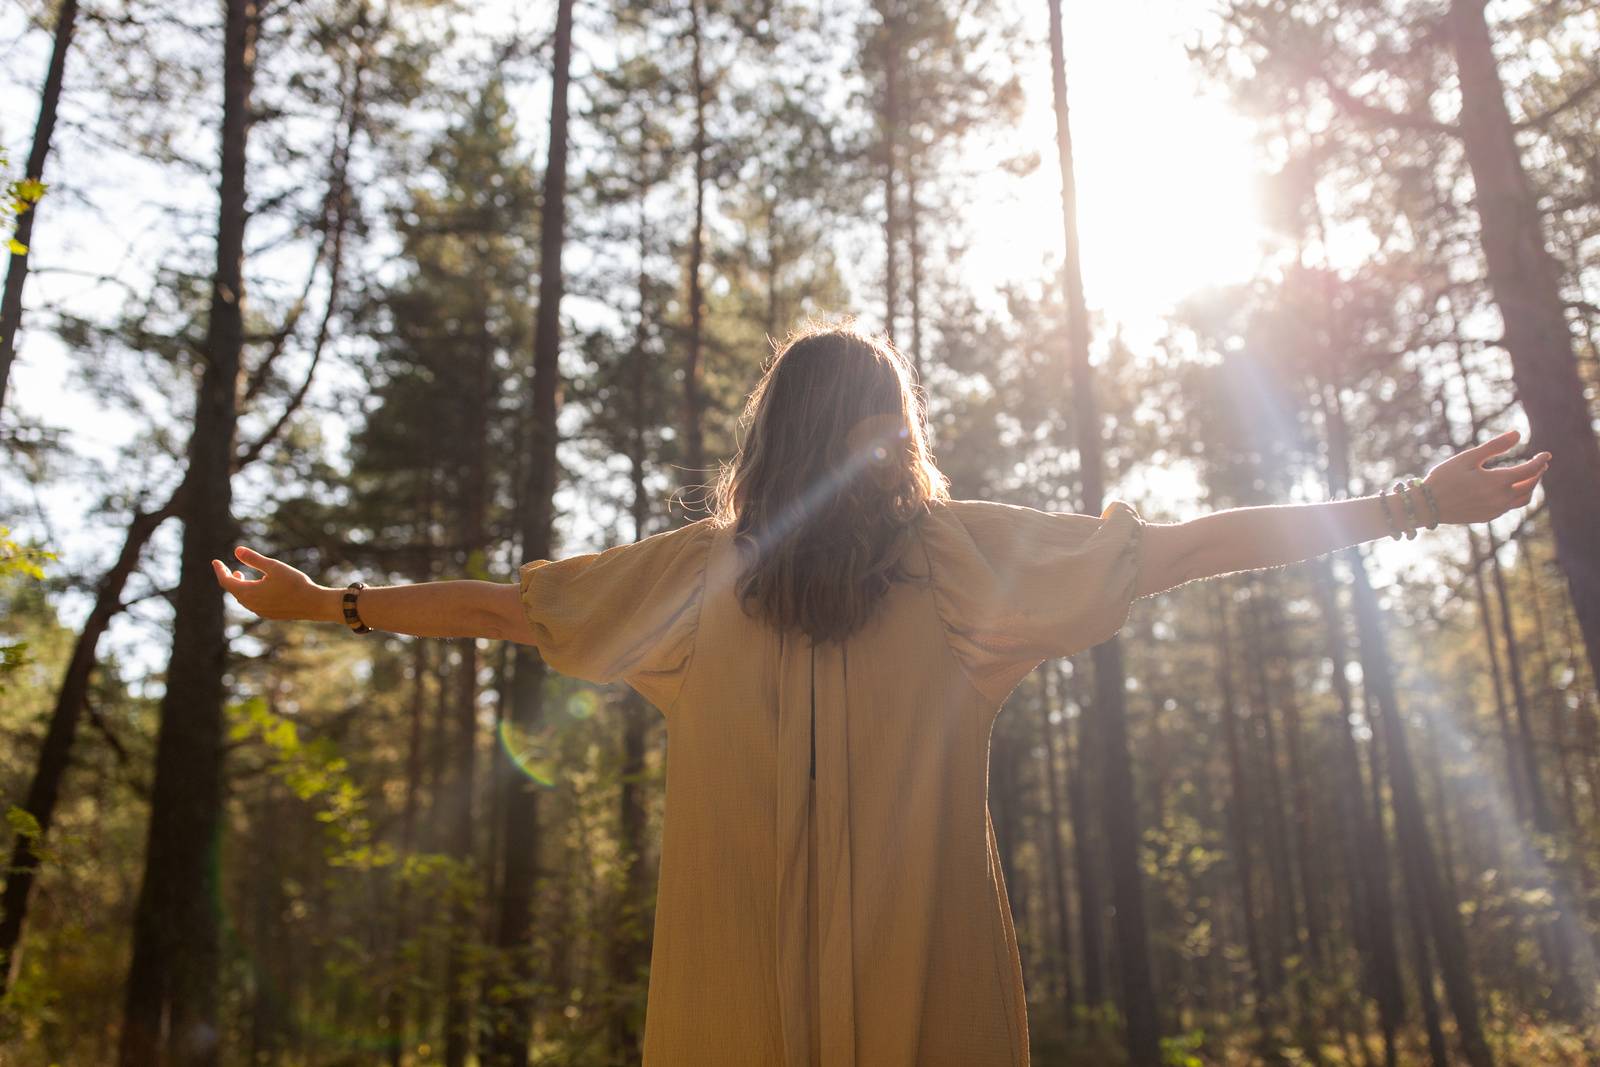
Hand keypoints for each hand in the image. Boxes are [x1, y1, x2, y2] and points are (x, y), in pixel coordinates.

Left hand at [211, 546, 330, 620]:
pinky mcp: (269, 614)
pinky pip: (253, 604)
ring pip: (243, 599)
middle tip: (229, 569)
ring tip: (242, 577)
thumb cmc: (294, 583)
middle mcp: (251, 604)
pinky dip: (249, 594)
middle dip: (229, 579)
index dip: (220, 570)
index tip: (215, 561)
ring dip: (240, 587)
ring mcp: (260, 611)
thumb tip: (237, 550)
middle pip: (233, 591)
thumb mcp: (274, 567)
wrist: (313, 604)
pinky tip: (259, 589)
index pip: (226, 581)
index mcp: (249, 592)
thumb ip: (254, 559)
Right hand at [1422, 429, 1550, 524]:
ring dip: (1529, 487)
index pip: (1529, 470)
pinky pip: (1509, 507)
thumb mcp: (1468, 458)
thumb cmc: (1444, 478)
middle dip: (1537, 474)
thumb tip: (1518, 434)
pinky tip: (1508, 489)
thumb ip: (1495, 446)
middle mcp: (1501, 498)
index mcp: (1497, 482)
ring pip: (1523, 499)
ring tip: (1528, 477)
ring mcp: (1495, 510)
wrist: (1426, 506)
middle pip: (1530, 486)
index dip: (1540, 461)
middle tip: (1540, 464)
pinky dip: (1515, 496)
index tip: (1546, 454)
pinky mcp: (1487, 517)